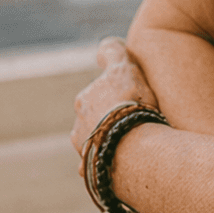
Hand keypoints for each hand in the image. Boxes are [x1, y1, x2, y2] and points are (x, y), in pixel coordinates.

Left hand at [70, 36, 159, 157]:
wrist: (132, 147)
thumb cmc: (130, 103)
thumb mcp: (124, 68)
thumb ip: (113, 52)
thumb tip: (105, 43)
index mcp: (84, 99)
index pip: (97, 91)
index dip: (113, 90)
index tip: (125, 93)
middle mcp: (79, 123)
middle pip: (96, 116)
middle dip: (109, 116)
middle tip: (134, 117)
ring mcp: (85, 149)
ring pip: (97, 140)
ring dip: (109, 138)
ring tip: (133, 141)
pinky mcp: (92, 169)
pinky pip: (101, 163)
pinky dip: (110, 160)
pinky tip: (124, 162)